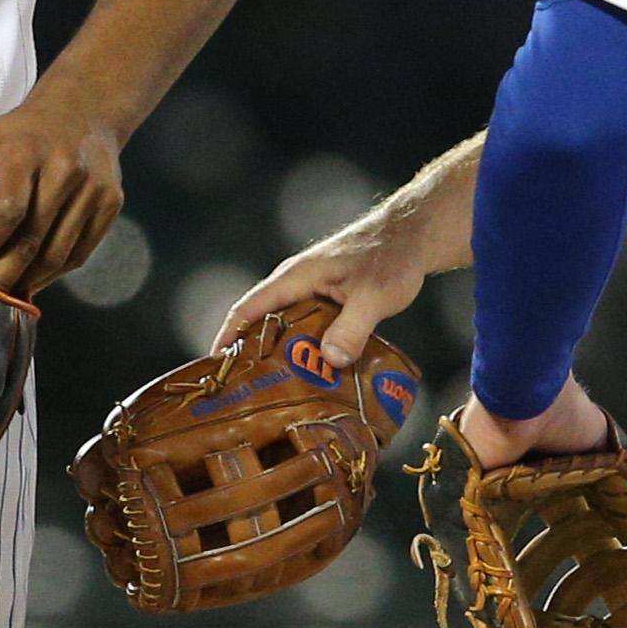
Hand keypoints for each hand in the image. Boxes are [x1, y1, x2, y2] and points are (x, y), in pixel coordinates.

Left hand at [0, 89, 124, 295]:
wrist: (83, 112)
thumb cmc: (19, 133)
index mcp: (25, 152)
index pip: (9, 208)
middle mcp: (64, 169)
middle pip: (34, 238)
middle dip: (7, 273)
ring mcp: (93, 188)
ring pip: (60, 253)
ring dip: (32, 279)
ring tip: (9, 291)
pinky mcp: (112, 203)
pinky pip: (81, 252)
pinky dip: (57, 272)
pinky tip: (36, 278)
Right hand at [215, 218, 430, 368]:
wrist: (411, 237)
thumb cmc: (389, 258)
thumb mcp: (373, 295)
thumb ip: (351, 328)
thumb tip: (329, 361)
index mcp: (293, 278)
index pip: (247, 309)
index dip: (228, 337)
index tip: (215, 367)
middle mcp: (295, 285)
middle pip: (261, 321)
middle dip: (250, 353)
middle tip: (246, 390)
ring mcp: (312, 292)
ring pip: (286, 326)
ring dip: (280, 353)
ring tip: (278, 388)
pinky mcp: (329, 300)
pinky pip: (308, 328)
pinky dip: (305, 348)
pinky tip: (315, 371)